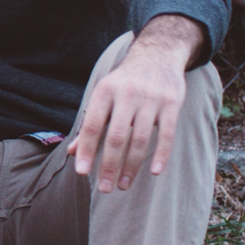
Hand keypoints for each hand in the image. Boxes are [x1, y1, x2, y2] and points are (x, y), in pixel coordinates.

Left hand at [67, 18, 202, 192]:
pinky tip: (154, 172)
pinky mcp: (172, 103)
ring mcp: (151, 98)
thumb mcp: (104, 96)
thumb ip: (90, 125)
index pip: (92, 126)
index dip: (87, 151)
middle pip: (116, 137)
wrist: (158, 55)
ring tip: (123, 185)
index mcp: (104, 92)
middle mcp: (126, 94)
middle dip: (109, 166)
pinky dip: (161, 155)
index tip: (82, 173)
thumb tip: (73, 153)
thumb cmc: (124, 82)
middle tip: (104, 188)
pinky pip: (166, 134)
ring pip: (140, 139)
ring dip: (131, 166)